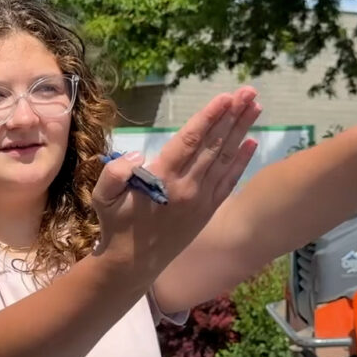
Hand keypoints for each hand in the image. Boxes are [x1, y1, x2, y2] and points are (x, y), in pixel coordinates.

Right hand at [91, 87, 261, 281]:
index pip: (190, 141)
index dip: (209, 117)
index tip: (225, 97)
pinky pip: (229, 181)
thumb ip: (114, 172)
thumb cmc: (116, 225)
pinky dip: (241, 160)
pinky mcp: (207, 211)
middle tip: (248, 91)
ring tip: (254, 107)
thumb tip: (136, 154)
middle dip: (232, 116)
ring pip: (225, 158)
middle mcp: (188, 187)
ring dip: (241, 131)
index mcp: (162, 179)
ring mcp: (201, 199)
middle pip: (214, 144)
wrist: (133, 264)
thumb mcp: (102, 198)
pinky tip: (251, 142)